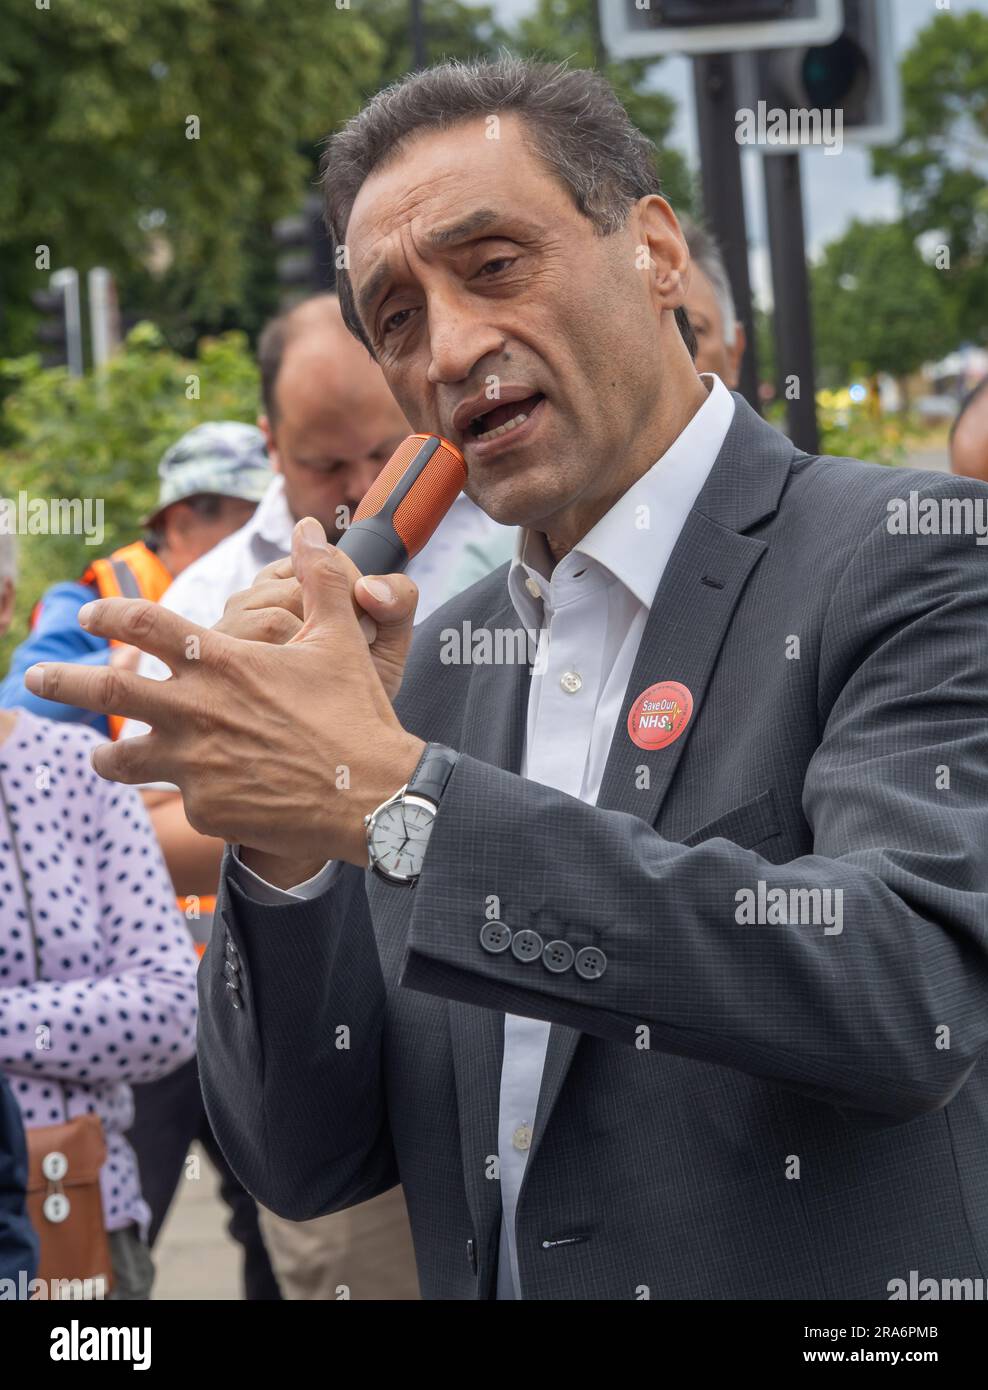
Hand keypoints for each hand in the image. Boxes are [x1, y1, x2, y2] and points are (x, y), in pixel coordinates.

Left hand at [23, 518, 425, 867]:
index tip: (90, 615)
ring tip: (97, 754)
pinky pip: (183, 798)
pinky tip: (201, 795)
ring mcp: (195, 764)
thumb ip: (321, 579)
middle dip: (63, 681)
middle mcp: (196, 710)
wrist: (373, 795)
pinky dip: (188, 792)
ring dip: (106, 753)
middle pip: (107, 690)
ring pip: (123, 758)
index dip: (110, 614)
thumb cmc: (356, 714)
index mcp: (222, 660)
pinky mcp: (206, 809)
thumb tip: (312, 528)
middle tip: (33, 678)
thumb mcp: (341, 639)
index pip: (145, 624)